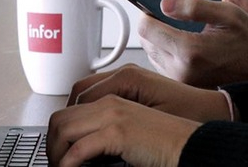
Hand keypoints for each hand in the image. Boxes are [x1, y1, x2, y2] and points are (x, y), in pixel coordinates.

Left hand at [47, 64, 228, 165]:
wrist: (196, 140)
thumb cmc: (173, 134)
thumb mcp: (137, 123)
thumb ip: (114, 122)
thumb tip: (87, 142)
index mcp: (120, 88)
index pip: (74, 102)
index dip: (62, 129)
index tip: (60, 149)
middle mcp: (113, 96)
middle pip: (61, 114)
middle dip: (52, 142)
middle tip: (56, 162)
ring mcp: (115, 111)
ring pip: (62, 128)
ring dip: (56, 154)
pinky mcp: (119, 130)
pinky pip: (78, 149)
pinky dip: (68, 165)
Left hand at [139, 0, 247, 86]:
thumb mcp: (227, 12)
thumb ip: (194, 6)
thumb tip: (164, 3)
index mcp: (189, 51)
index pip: (145, 28)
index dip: (148, 11)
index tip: (160, 3)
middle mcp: (181, 71)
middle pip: (145, 41)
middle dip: (154, 24)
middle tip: (171, 12)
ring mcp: (183, 82)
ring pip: (152, 53)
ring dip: (160, 38)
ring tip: (180, 26)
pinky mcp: (187, 87)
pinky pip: (163, 65)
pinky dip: (168, 51)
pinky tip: (186, 42)